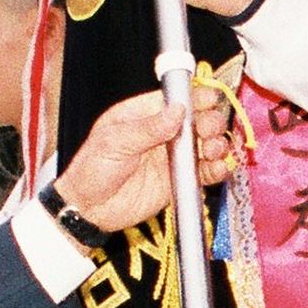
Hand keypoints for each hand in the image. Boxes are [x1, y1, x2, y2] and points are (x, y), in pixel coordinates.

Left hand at [55, 86, 233, 230]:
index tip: (209, 99)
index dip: (195, 97)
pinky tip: (218, 168)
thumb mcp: (114, 143)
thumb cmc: (90, 171)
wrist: (89, 210)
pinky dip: (217, 169)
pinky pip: (204, 172)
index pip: (175, 98)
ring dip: (216, 144)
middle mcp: (162, 133)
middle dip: (209, 122)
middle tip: (207, 131)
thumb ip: (147, 128)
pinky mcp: (178, 180)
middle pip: (198, 119)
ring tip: (212, 150)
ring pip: (205, 144)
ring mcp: (171, 156)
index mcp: (143, 114)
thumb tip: (177, 110)